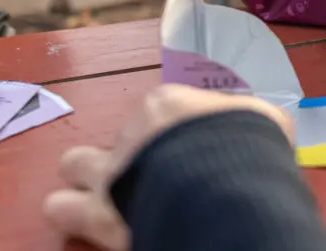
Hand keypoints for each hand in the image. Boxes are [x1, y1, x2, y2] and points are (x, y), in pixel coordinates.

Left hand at [44, 84, 292, 250]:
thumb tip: (248, 129)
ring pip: (75, 163)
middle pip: (121, 136)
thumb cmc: (250, 149)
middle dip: (131, 153)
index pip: (162, 112)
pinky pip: (62, 208)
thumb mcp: (263, 121)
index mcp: (170, 105)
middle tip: (153, 174)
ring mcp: (112, 172)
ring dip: (86, 177)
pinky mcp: (99, 214)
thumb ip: (243, 121)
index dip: (176, 134)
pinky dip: (70, 213)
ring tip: (103, 194)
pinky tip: (82, 219)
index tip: (193, 151)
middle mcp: (134, 132)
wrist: (228, 188)